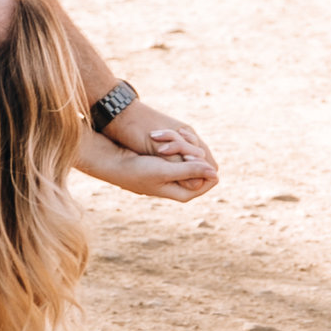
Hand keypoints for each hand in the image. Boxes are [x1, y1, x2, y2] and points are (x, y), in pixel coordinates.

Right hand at [87, 100, 217, 200]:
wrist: (115, 163)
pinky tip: (171, 136)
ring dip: (186, 147)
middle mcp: (180, 186)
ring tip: (177, 136)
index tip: (195, 153)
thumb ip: (190, 171)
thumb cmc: (137, 170)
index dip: (207, 166)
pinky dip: (178, 145)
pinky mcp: (166, 166)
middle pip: (201, 169)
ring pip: (191, 159)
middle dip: (195, 154)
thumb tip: (215, 174)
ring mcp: (173, 176)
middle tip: (187, 141)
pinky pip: (181, 154)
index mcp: (183, 194)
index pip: (209, 181)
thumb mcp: (165, 171)